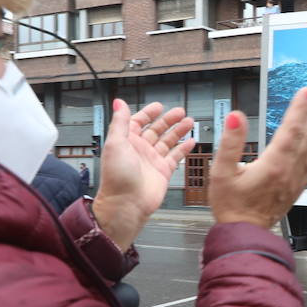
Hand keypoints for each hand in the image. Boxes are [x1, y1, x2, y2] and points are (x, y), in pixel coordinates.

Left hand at [92, 100, 195, 249]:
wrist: (127, 203)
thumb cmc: (117, 176)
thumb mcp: (115, 143)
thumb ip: (120, 122)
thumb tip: (119, 102)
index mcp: (127, 141)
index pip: (138, 122)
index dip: (148, 113)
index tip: (159, 106)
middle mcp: (140, 150)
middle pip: (156, 130)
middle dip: (168, 120)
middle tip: (180, 112)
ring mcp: (152, 161)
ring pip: (168, 141)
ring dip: (178, 131)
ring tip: (189, 122)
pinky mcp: (163, 172)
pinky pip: (175, 157)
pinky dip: (184, 148)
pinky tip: (191, 141)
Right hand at [209, 87, 306, 229]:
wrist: (244, 231)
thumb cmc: (231, 204)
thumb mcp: (221, 172)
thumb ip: (230, 142)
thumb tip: (235, 116)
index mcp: (273, 165)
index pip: (291, 130)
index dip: (300, 108)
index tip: (306, 91)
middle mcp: (289, 171)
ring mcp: (297, 179)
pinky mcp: (299, 186)